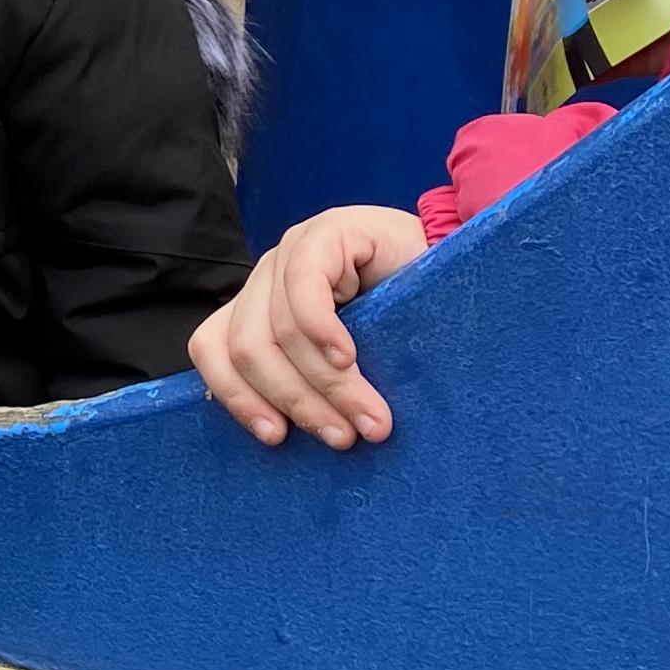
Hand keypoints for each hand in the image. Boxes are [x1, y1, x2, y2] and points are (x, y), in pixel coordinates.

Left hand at [190, 206, 428, 449]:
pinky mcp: (327, 231)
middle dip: (296, 401)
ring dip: (327, 384)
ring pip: (278, 328)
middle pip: (247, 347)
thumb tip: (283, 437)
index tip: (276, 437)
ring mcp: (295, 250)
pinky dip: (322, 330)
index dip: (236, 396)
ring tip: (368, 419)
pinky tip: (349, 358)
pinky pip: (304, 285)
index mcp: (258, 308)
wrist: (458, 277)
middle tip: (343, 437)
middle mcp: (267, 277)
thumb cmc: (402, 333)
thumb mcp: (344, 367)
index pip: (212, 347)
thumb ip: (308, 386)